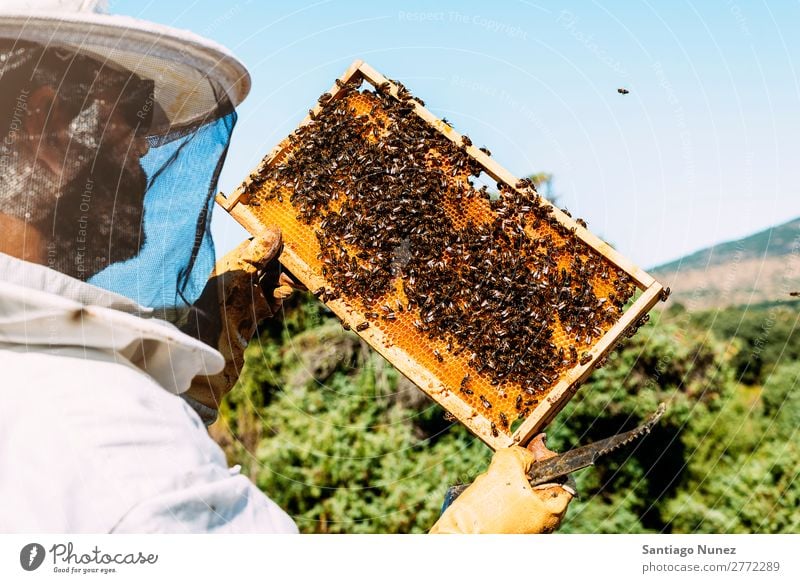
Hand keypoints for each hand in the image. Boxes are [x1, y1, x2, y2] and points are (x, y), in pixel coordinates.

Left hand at [182, 227, 296, 411]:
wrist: (212, 350)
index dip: (275, 241)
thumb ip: (257, 253)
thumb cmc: (220, 306)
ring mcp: (248, 296)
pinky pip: (274, 299)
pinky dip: (281, 297)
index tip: (294, 241)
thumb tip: (275, 230)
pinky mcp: (255, 313)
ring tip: (299, 284)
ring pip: (274, 281)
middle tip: (302, 267)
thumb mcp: (240, 274)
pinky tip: (284, 298)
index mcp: (232, 263)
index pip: (257, 244)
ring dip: (287, 281)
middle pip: (269, 262)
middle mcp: (240, 277)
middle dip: (286, 263)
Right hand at [429, 434, 574, 533]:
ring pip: (523, 493)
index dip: (548, 458)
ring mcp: (528, 528)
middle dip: (524, 471)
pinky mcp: (511, 529)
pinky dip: (501, 495)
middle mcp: (544, 523)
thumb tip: (526, 455)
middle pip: (541, 485)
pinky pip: (511, 505)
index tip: (534, 450)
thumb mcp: (505, 468)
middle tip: (510, 465)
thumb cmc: (486, 508)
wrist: (460, 534)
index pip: (563, 478)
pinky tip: (488, 496)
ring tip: (493, 484)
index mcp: (552, 511)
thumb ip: (520, 455)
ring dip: (509, 482)